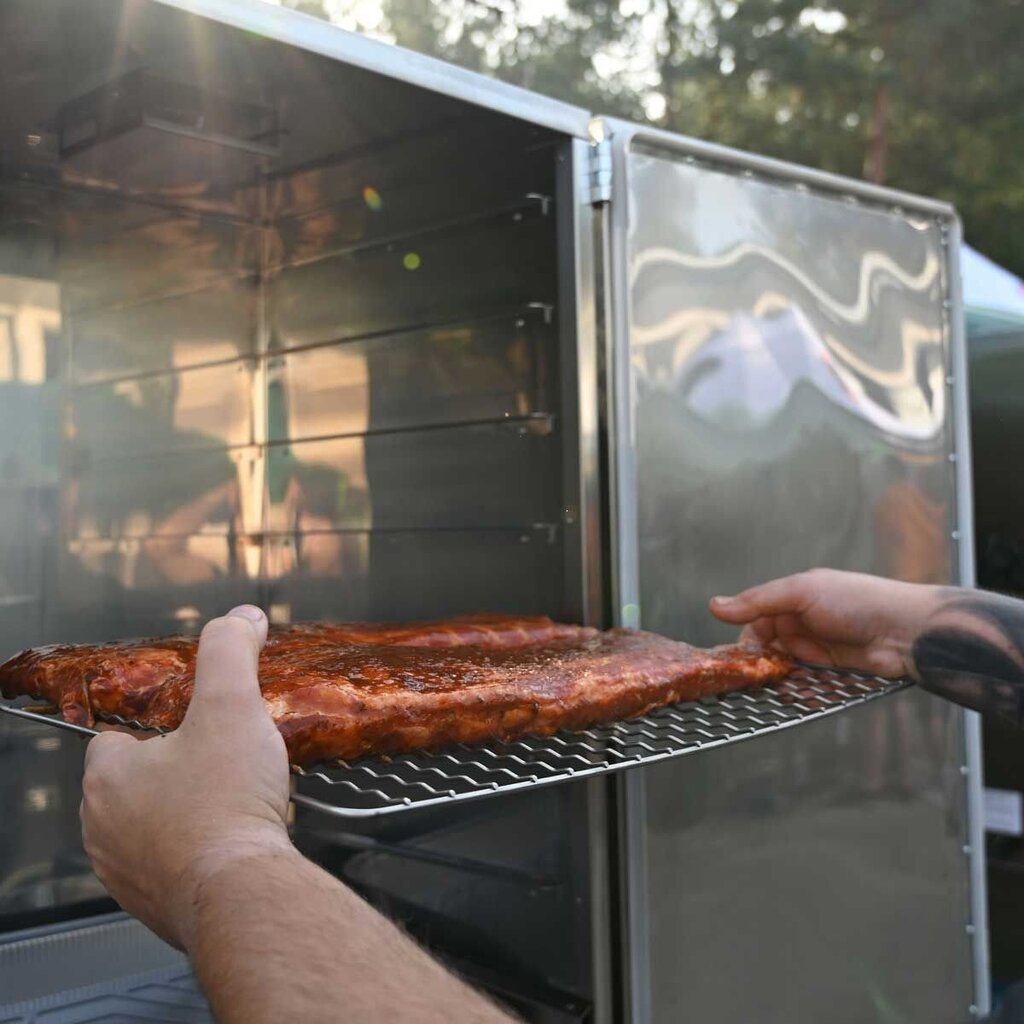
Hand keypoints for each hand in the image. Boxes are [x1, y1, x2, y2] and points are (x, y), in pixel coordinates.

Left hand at [80, 606, 292, 950]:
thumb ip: (230, 650)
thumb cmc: (227, 802)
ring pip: (151, 825)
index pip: (116, 738)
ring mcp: (124, 871)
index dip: (160, 730)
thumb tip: (241, 618)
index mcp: (108, 776)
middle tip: (223, 764)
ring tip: (233, 802)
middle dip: (176, 772)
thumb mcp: (232, 703)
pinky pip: (170, 864)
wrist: (242, 889)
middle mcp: (102, 827)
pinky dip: (197, 851)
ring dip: (185, 812)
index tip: (196, 732)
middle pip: (136, 782)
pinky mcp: (152, 904)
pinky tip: (232, 841)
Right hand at [709, 568, 944, 677]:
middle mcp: (800, 623)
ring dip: (776, 679)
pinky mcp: (830, 671)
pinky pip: (804, 682)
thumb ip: (757, 601)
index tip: (734, 661)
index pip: (754, 621)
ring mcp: (816, 647)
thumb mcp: (801, 592)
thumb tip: (715, 606)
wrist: (906, 630)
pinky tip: (793, 695)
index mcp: (791, 599)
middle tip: (750, 680)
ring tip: (771, 690)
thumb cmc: (858, 600)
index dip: (744, 641)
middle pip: (766, 648)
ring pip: (782, 667)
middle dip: (758, 664)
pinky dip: (797, 690)